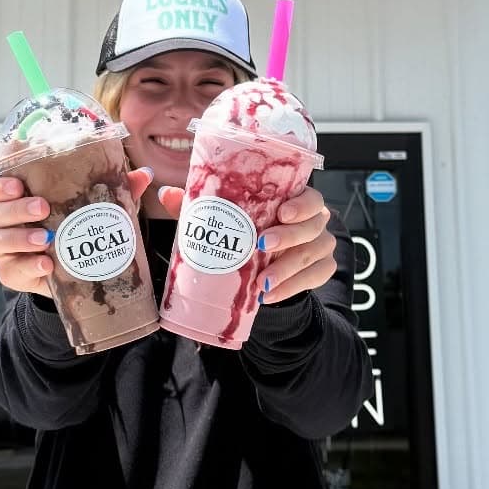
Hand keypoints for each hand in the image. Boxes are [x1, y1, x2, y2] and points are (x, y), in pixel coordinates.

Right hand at [0, 168, 153, 297]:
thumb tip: (143, 174)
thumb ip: (113, 189)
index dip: (2, 185)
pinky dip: (27, 267)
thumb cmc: (75, 226)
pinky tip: (46, 266)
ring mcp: (3, 249)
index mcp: (17, 199)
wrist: (70, 270)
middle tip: (43, 208)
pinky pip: (9, 271)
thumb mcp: (92, 207)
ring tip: (46, 238)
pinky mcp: (10, 273)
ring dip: (18, 238)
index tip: (19, 184)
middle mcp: (3, 222)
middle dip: (16, 210)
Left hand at [156, 185, 334, 304]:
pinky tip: (270, 295)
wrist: (266, 265)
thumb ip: (198, 204)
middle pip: (314, 224)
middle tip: (262, 246)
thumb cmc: (246, 230)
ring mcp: (321, 246)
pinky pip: (314, 278)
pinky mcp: (321, 270)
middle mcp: (315, 220)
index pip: (310, 196)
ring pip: (315, 253)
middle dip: (289, 236)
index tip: (281, 212)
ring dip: (287, 268)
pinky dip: (292, 287)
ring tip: (262, 282)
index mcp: (296, 199)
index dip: (301, 204)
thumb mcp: (223, 216)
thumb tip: (167, 194)